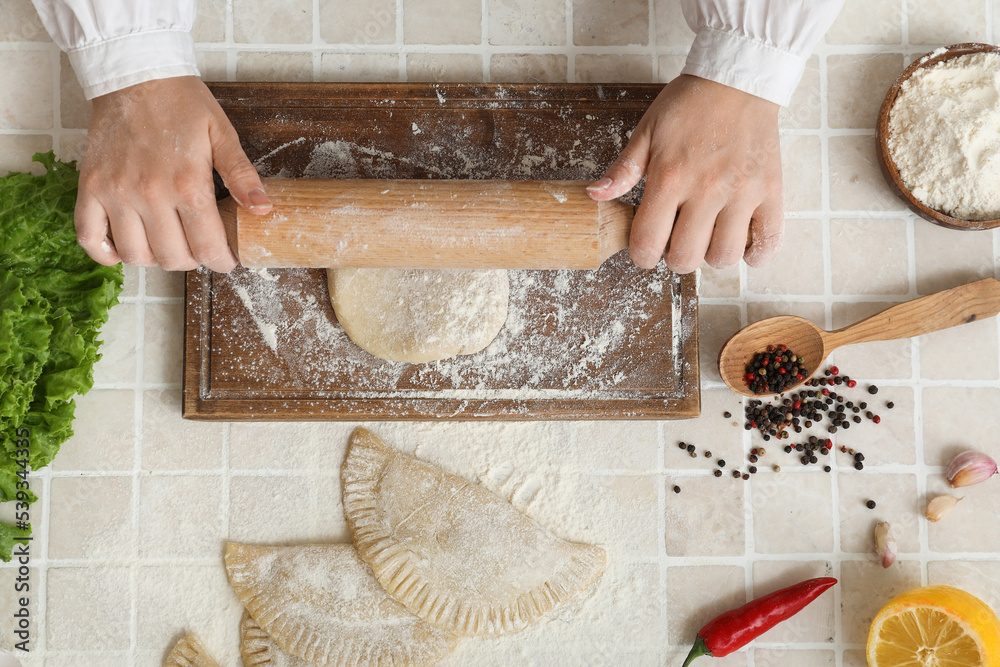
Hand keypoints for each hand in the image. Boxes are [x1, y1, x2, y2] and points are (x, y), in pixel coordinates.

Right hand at [75, 76, 271, 271]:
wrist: (136, 75)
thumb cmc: (181, 103)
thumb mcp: (222, 134)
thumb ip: (242, 175)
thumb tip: (263, 209)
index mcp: (187, 184)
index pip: (207, 248)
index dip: (221, 261)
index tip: (225, 258)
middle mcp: (149, 194)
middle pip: (173, 258)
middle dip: (192, 260)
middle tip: (198, 246)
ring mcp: (116, 193)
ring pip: (135, 255)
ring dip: (155, 259)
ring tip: (168, 243)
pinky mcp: (90, 188)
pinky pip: (90, 237)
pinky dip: (107, 252)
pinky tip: (127, 246)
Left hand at [588, 75, 782, 272]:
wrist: (738, 78)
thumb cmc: (690, 104)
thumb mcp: (648, 131)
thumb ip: (623, 169)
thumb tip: (595, 196)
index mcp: (670, 177)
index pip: (648, 242)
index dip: (641, 255)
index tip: (646, 248)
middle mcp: (707, 189)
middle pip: (686, 258)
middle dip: (674, 258)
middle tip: (676, 241)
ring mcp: (742, 193)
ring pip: (724, 256)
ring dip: (710, 256)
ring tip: (707, 238)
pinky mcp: (771, 192)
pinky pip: (768, 241)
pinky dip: (755, 255)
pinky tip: (742, 244)